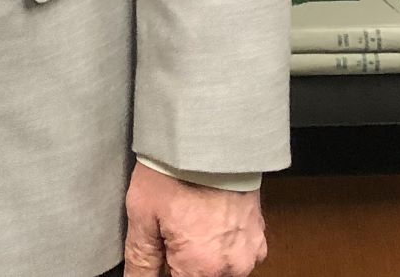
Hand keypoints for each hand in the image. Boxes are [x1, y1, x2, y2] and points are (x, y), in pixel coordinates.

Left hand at [123, 162, 267, 276]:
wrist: (212, 137)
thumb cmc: (176, 170)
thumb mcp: (143, 214)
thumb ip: (141, 258)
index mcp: (202, 268)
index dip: (164, 272)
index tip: (160, 256)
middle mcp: (232, 267)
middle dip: (182, 265)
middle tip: (170, 234)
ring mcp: (250, 253)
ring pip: (220, 270)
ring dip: (203, 257)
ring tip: (187, 224)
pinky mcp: (259, 237)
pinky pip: (236, 254)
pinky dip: (221, 245)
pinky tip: (205, 220)